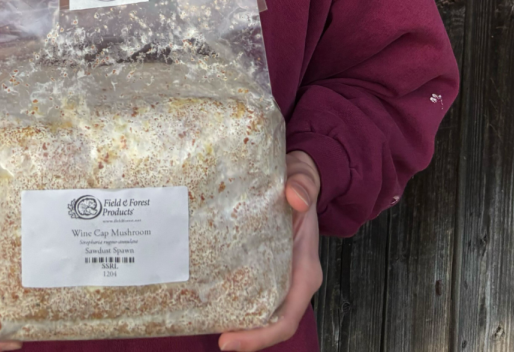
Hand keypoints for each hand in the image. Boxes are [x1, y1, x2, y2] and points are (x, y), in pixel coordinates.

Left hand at [218, 150, 322, 350]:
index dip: (262, 335)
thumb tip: (296, 197)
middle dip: (247, 337)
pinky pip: (251, 293)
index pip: (288, 316)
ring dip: (239, 323)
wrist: (298, 177)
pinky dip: (234, 302)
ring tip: (207, 323)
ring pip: (261, 312)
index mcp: (306, 268)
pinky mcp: (264, 267)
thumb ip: (302, 186)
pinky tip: (212, 299)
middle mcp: (293, 279)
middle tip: (218, 340)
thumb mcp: (304, 179)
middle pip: (272, 322)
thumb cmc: (301, 183)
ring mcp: (279, 276)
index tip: (232, 340)